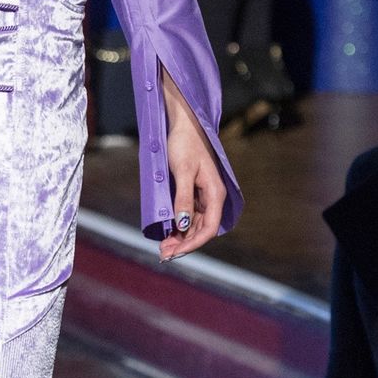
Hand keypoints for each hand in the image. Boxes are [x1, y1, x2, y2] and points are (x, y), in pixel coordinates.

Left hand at [159, 70, 226, 261]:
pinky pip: (188, 214)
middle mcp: (212, 197)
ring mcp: (203, 195)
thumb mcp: (182, 172)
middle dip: (184, 243)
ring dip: (180, 237)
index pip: (208, 228)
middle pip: (201, 229)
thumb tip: (182, 224)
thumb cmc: (184, 144)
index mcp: (215, 193)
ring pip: (194, 224)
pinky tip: (167, 232)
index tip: (175, 252)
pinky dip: (178, 225)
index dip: (193, 243)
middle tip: (163, 254)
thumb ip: (183, 198)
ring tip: (163, 247)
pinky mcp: (194, 191)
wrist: (183, 124)